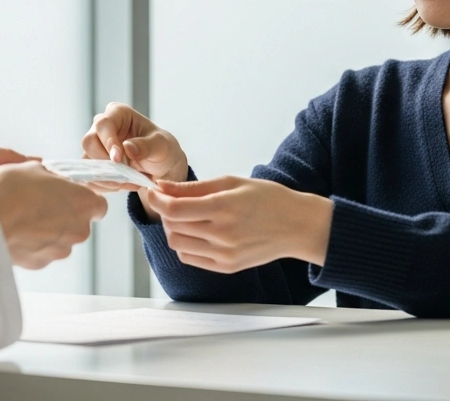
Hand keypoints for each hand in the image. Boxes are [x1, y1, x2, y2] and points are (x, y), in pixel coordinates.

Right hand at [0, 162, 108, 268]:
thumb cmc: (11, 190)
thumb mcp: (32, 168)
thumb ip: (49, 176)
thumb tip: (48, 179)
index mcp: (84, 203)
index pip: (98, 205)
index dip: (83, 199)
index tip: (68, 195)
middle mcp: (79, 230)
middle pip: (79, 223)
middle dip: (64, 215)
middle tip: (40, 203)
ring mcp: (60, 250)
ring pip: (60, 239)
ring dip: (47, 231)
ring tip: (23, 218)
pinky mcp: (41, 263)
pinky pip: (42, 251)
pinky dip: (33, 244)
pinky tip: (16, 232)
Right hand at [81, 103, 188, 200]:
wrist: (161, 169)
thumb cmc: (161, 149)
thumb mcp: (161, 145)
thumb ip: (146, 146)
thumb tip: (127, 147)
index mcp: (117, 113)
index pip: (103, 124)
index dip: (108, 142)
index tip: (118, 159)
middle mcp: (101, 128)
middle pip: (89, 142)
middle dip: (106, 162)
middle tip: (125, 175)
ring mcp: (95, 146)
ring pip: (87, 162)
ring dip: (107, 177)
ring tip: (129, 182)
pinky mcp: (93, 164)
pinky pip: (90, 177)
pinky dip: (106, 185)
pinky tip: (123, 184)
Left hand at [142, 176, 332, 273]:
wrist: (297, 226)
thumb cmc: (267, 199)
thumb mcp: (231, 183)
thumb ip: (193, 187)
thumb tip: (162, 186)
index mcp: (223, 208)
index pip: (174, 209)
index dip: (157, 200)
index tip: (152, 191)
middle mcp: (222, 234)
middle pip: (172, 227)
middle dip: (164, 212)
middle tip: (171, 201)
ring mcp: (224, 255)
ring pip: (177, 244)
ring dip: (173, 229)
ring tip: (185, 216)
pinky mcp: (226, 267)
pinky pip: (190, 258)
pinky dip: (185, 244)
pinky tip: (196, 232)